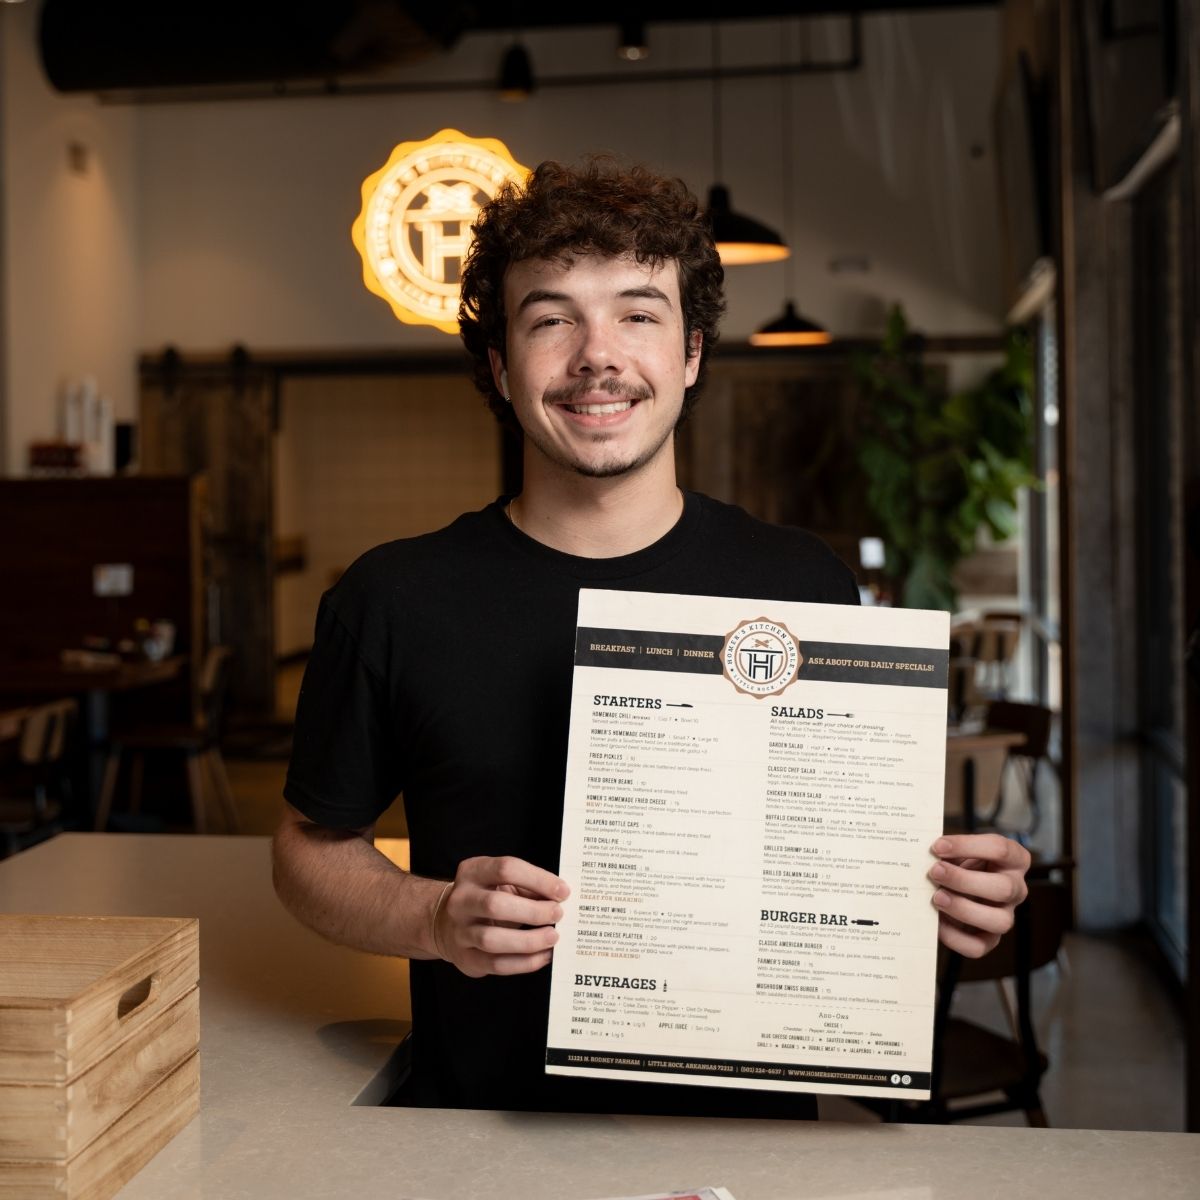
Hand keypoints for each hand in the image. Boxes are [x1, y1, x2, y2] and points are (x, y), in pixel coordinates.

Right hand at [432, 856, 568, 977]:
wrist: (447, 923)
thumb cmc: (486, 897)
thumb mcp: (502, 882)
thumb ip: (528, 887)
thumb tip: (561, 898)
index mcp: (473, 872)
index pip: (506, 869)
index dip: (538, 879)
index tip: (562, 891)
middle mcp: (461, 900)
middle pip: (495, 905)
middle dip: (533, 911)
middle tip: (558, 914)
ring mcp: (459, 931)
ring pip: (492, 939)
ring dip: (529, 940)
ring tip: (553, 937)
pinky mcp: (465, 958)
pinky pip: (496, 964)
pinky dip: (525, 962)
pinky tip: (544, 955)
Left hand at [928, 834, 1030, 957]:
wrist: (955, 885)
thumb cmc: (959, 861)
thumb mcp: (959, 850)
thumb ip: (948, 851)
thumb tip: (924, 855)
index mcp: (1014, 859)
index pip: (1000, 849)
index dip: (968, 846)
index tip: (938, 846)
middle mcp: (1016, 889)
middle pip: (1004, 888)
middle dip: (965, 880)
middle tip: (935, 872)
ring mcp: (1006, 915)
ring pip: (1000, 921)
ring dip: (964, 909)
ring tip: (936, 898)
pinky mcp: (990, 938)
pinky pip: (979, 946)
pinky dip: (956, 937)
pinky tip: (936, 922)